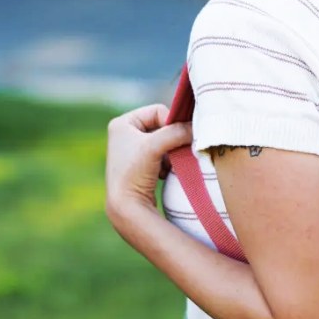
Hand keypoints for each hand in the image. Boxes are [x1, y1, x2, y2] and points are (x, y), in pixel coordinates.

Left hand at [105, 104, 191, 222]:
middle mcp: (124, 135)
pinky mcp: (140, 166)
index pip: (158, 111)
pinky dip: (168, 162)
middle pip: (162, 127)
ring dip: (172, 152)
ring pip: (165, 142)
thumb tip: (196, 127)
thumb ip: (177, 131)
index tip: (176, 139)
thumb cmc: (134, 173)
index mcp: (122, 123)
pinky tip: (164, 173)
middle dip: (172, 140)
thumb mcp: (156, 146)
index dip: (171, 123)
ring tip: (168, 165)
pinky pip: (163, 156)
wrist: (126, 207)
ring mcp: (132, 151)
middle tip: (177, 151)